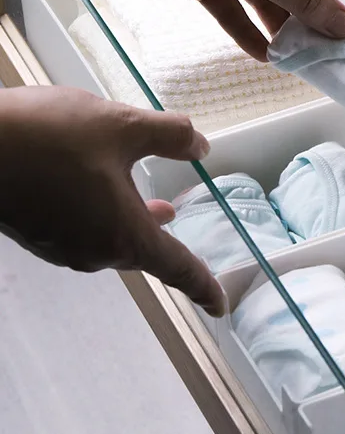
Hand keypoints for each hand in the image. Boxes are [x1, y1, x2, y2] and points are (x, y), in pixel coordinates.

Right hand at [0, 85, 224, 316]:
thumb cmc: (48, 138)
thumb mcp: (120, 126)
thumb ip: (169, 136)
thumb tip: (201, 146)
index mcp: (125, 236)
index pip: (179, 269)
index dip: (204, 287)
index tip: (221, 307)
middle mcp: (95, 252)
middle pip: (144, 249)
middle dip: (165, 234)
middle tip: (181, 218)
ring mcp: (62, 247)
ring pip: (112, 236)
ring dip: (133, 216)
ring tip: (152, 200)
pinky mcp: (36, 234)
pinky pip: (84, 229)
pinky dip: (104, 211)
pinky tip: (99, 185)